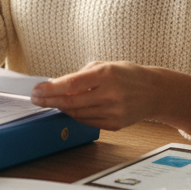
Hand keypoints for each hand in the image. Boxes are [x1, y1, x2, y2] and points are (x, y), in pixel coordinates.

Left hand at [31, 61, 190, 134]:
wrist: (155, 92)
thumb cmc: (128, 75)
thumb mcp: (105, 65)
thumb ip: (82, 75)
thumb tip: (57, 85)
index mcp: (107, 75)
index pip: (71, 84)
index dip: (50, 88)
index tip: (37, 89)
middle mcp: (111, 94)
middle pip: (71, 102)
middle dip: (49, 101)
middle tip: (35, 99)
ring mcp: (114, 112)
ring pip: (77, 113)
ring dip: (60, 108)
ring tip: (48, 102)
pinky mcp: (116, 124)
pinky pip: (88, 121)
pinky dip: (75, 115)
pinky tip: (67, 109)